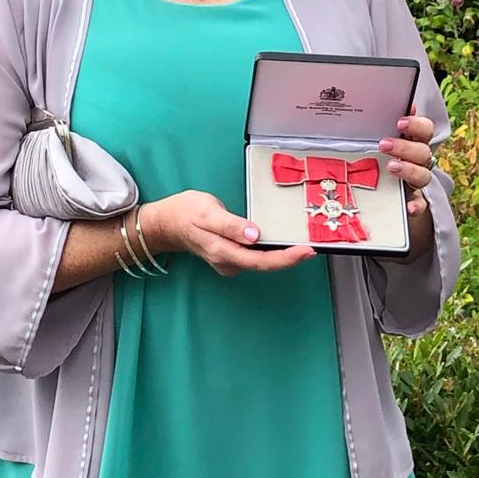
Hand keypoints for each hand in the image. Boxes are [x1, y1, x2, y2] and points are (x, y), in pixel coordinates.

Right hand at [142, 190, 315, 276]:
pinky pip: (255, 257)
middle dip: (290, 258)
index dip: (286, 258)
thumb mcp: (207, 212)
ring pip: (261, 263)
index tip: (305, 251)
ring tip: (303, 245)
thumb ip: (231, 225)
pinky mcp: (231, 257)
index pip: (260, 261)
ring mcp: (230, 262)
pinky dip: (271, 252)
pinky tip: (282, 243)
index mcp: (223, 251)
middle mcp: (229, 262)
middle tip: (312, 248)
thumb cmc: (186, 213)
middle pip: (265, 265)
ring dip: (282, 256)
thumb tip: (255, 235)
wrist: (167, 223)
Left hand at [378, 107, 435, 256]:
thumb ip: (370, 128)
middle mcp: (418, 161)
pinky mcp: (414, 202)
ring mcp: (417, 182)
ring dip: (409, 170)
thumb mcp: (371, 142)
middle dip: (404, 147)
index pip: (424, 129)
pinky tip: (409, 207)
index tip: (399, 122)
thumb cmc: (375, 159)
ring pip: (423, 175)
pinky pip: (420, 204)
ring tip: (391, 167)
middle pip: (423, 151)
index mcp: (411, 143)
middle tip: (383, 144)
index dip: (416, 125)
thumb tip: (348, 106)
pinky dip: (416, 205)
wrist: (383, 193)